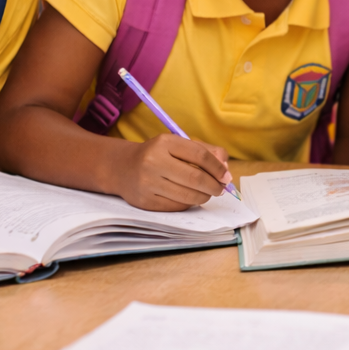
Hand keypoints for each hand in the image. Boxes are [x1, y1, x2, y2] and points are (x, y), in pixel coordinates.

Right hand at [112, 133, 231, 210]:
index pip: (200, 155)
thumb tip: (225, 168)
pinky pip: (176, 206)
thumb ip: (205, 151)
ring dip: (203, 197)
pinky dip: (189, 204)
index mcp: (165, 142)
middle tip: (220, 189)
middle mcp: (154, 161)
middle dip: (214, 186)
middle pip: (195, 178)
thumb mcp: (177, 145)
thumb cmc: (157, 155)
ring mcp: (147, 183)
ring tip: (207, 193)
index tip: (226, 176)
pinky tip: (189, 198)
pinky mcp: (145, 201)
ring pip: (187, 196)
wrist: (122, 168)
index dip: (217, 168)